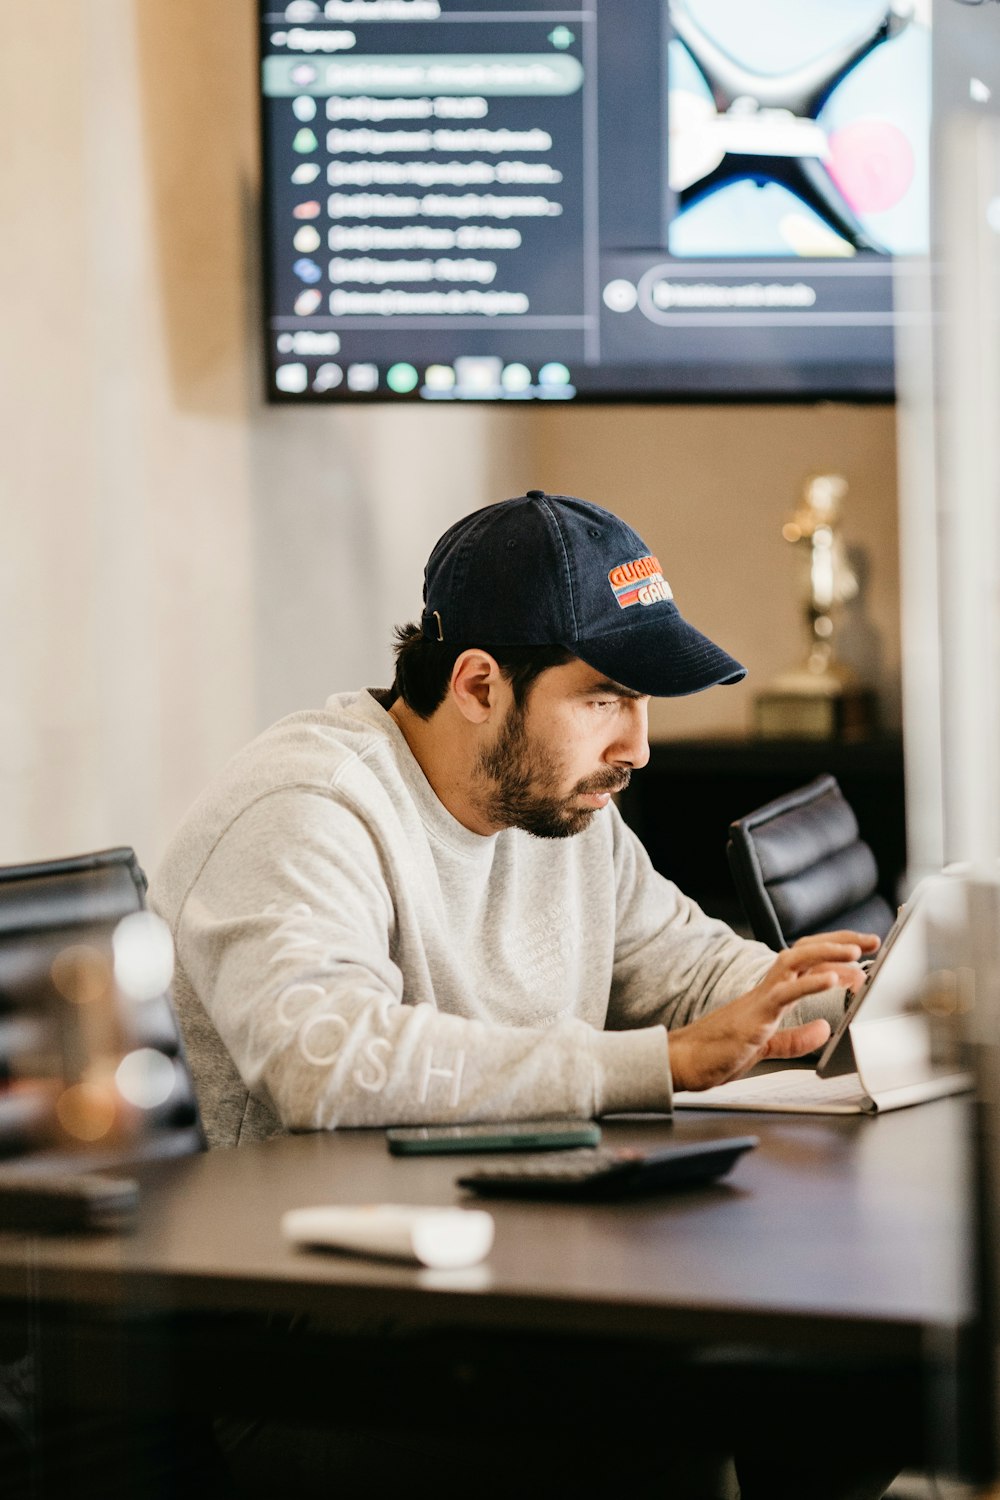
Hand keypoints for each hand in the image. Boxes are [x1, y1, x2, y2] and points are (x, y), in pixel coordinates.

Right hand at [668, 930, 880, 1092]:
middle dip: (840, 943)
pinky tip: (831, 979)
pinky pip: (785, 993)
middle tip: (870, 940)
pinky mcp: (754, 1015)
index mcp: (772, 994)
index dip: (835, 951)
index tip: (863, 949)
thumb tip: (824, 1028)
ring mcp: (760, 999)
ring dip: (827, 954)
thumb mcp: (768, 1046)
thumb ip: (795, 1038)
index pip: (807, 962)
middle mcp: (767, 989)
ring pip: (795, 962)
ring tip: (855, 953)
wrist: (685, 1061)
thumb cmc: (718, 1052)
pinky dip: (810, 984)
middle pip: (805, 951)